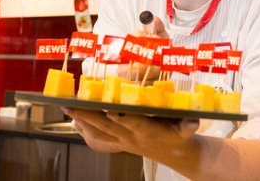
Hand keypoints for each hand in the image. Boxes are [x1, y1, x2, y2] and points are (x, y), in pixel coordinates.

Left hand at [63, 107, 199, 156]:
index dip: (122, 117)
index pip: (132, 123)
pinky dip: (84, 128)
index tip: (110, 108)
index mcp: (147, 131)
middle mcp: (130, 138)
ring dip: (81, 121)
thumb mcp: (187, 130)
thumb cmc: (179, 136)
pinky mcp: (118, 143)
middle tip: (70, 104)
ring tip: (66, 107)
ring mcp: (122, 142)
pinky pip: (97, 138)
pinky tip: (74, 118)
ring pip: (97, 132)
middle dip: (88, 115)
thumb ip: (189, 125)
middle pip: (106, 126)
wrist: (175, 154)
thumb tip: (194, 121)